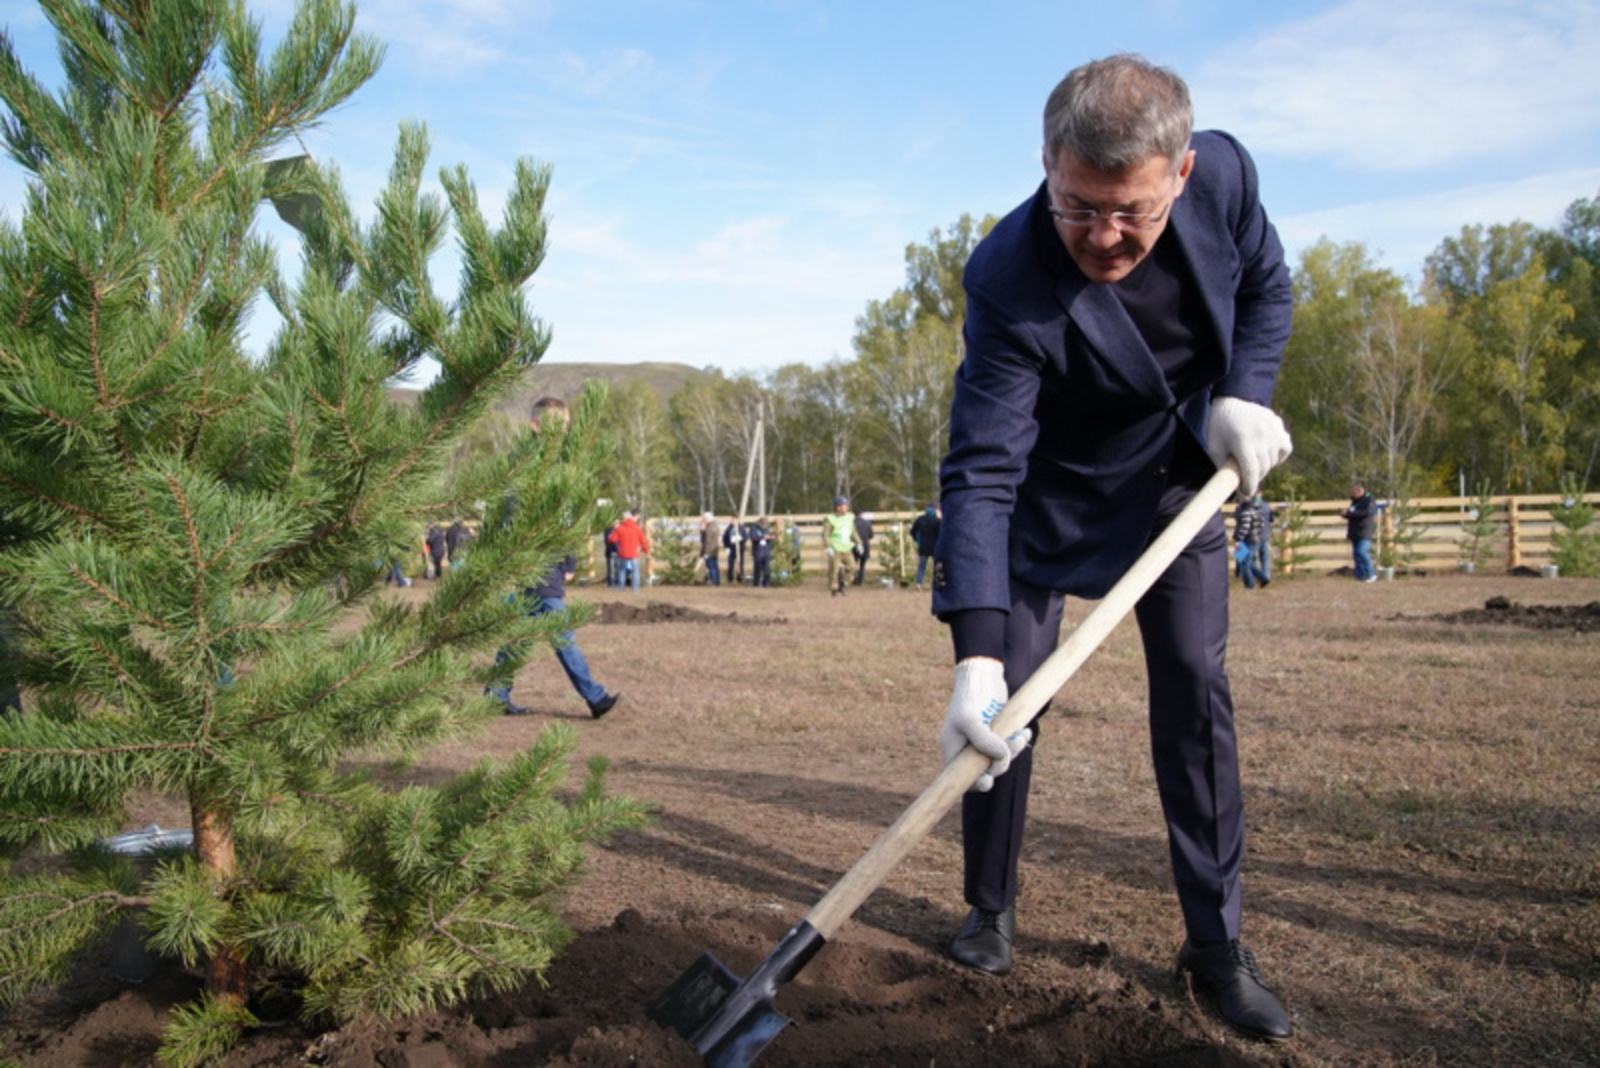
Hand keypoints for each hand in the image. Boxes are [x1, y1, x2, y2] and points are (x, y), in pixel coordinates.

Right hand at [939, 658, 1031, 792]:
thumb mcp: (971, 719)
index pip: (959, 777)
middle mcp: (966, 748)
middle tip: (1010, 744)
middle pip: (983, 770)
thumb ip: (983, 741)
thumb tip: (1000, 757)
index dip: (973, 784)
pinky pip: (1008, 748)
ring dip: (1013, 750)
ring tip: (1020, 735)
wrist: (983, 673)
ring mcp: (982, 742)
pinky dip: (1018, 742)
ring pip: (999, 759)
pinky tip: (1024, 732)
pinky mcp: (996, 734)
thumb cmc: (971, 696)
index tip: (987, 780)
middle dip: (1000, 762)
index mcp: (952, 747)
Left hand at [1206, 396, 1291, 495]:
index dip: (1249, 486)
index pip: (1251, 471)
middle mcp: (1260, 434)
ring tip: (1252, 461)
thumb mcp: (1214, 448)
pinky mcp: (1280, 426)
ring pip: (1274, 461)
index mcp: (1242, 440)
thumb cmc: (1220, 427)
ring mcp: (1273, 429)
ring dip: (1264, 466)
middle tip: (1246, 480)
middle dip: (1254, 478)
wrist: (1232, 401)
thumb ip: (1224, 468)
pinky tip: (1265, 452)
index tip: (1246, 493)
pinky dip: (1277, 455)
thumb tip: (1234, 491)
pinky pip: (1285, 448)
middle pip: (1263, 468)